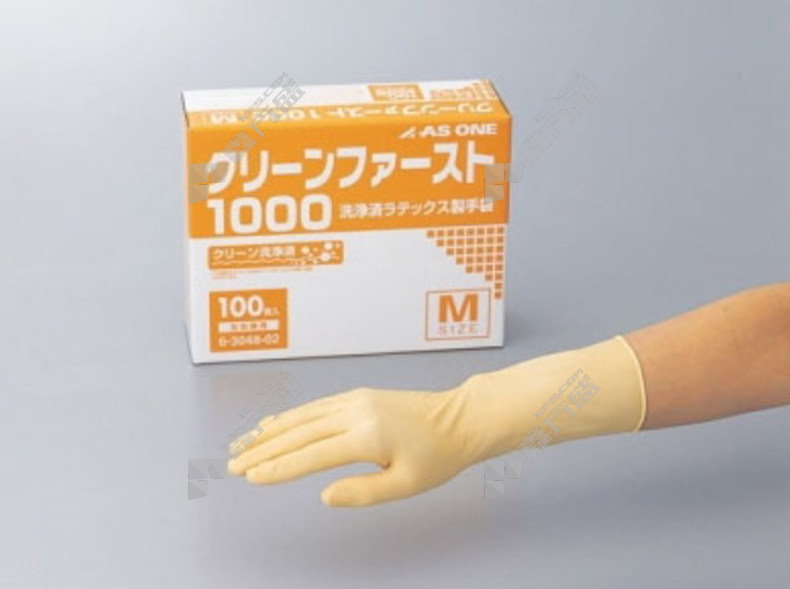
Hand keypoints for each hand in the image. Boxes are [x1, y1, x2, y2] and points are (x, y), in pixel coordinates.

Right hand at [227, 384, 491, 506]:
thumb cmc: (437, 457)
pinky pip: (315, 406)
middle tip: (233, 465)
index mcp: (368, 436)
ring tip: (241, 445)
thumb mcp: (406, 485)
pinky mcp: (357, 395)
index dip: (279, 467)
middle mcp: (355, 412)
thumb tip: (322, 496)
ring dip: (270, 431)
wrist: (459, 418)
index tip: (251, 477)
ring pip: (302, 416)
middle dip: (263, 450)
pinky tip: (273, 424)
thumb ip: (363, 492)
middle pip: (299, 432)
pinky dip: (290, 416)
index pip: (312, 455)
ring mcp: (355, 400)